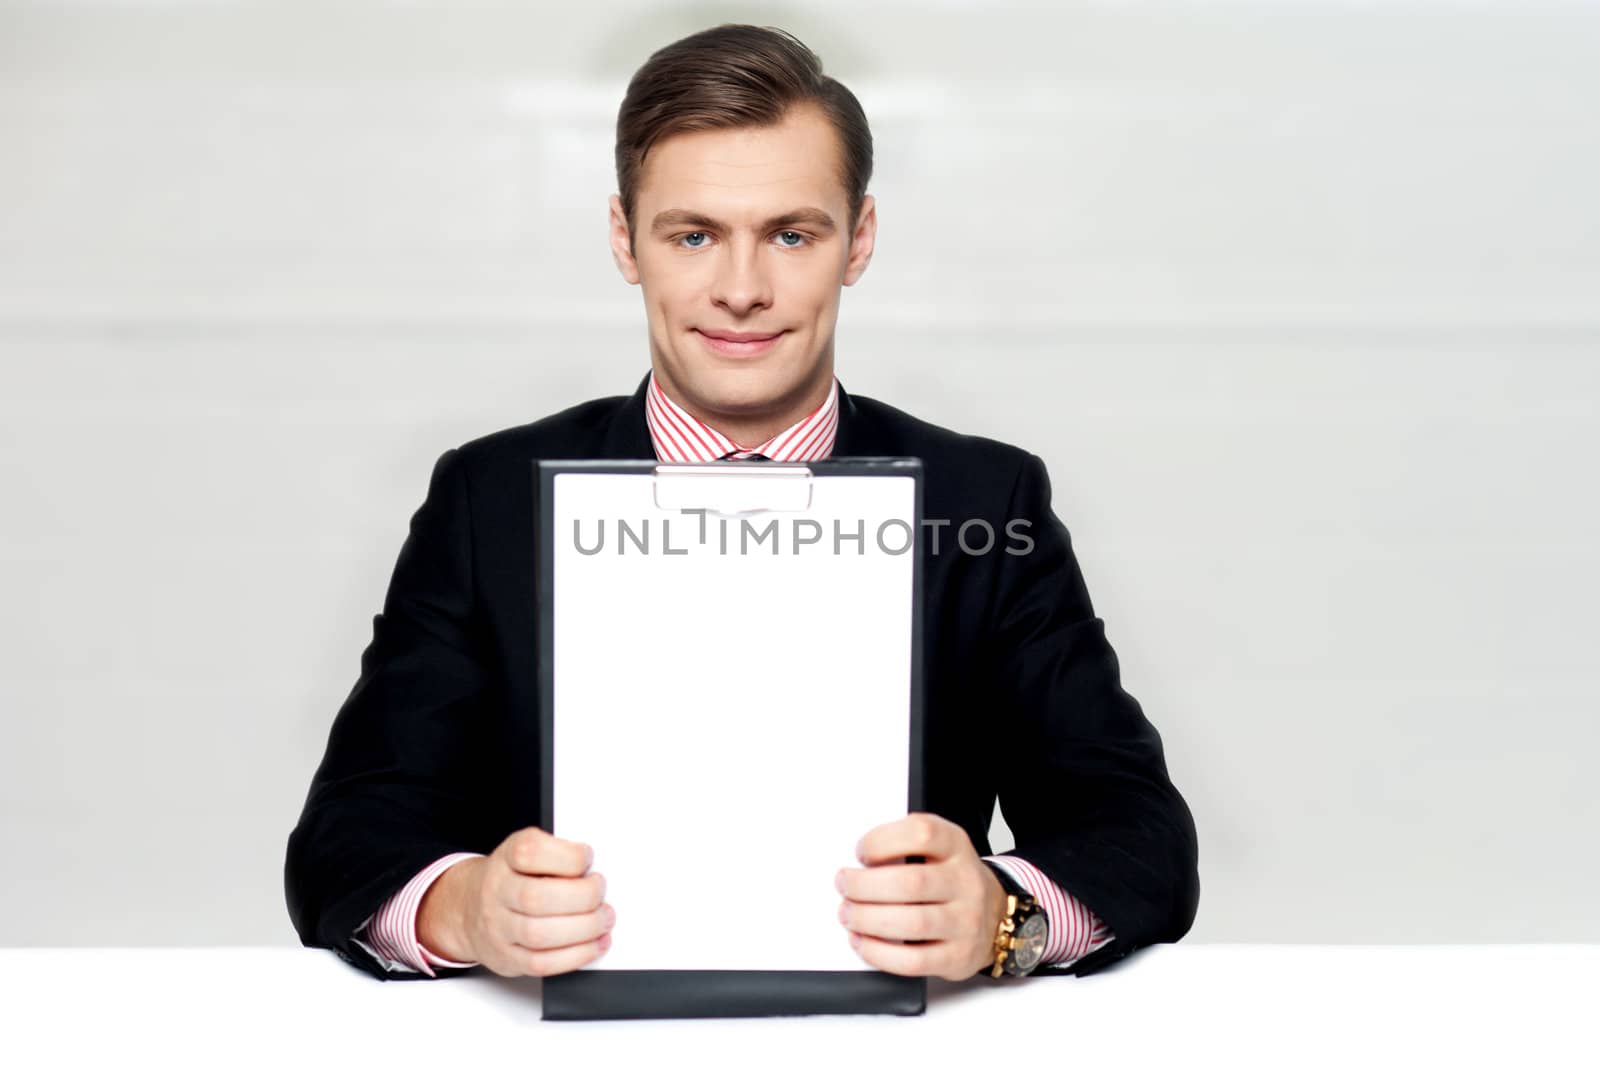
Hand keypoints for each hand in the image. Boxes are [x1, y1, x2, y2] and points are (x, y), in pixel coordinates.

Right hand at [417, 827, 613, 977]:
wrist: (469, 907)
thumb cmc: (511, 877)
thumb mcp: (526, 852)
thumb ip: (558, 855)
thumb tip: (595, 872)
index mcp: (506, 858)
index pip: (530, 852)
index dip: (567, 856)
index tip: (588, 858)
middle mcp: (496, 892)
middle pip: (536, 897)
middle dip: (581, 896)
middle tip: (600, 892)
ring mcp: (498, 928)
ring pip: (538, 934)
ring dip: (583, 928)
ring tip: (603, 919)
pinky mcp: (507, 958)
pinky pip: (541, 964)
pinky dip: (576, 956)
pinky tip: (595, 944)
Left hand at [835, 812, 1008, 980]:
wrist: (994, 914)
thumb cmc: (950, 879)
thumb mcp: (938, 849)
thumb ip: (903, 847)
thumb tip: (856, 865)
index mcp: (955, 845)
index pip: (921, 833)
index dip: (883, 841)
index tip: (861, 852)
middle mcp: (965, 881)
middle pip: (911, 882)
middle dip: (865, 886)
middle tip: (844, 886)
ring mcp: (966, 921)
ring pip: (912, 923)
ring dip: (868, 920)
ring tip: (848, 914)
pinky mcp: (958, 956)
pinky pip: (914, 961)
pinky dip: (879, 953)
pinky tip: (862, 942)